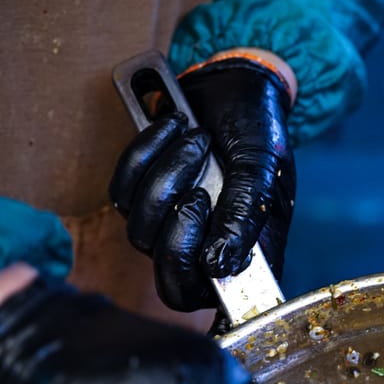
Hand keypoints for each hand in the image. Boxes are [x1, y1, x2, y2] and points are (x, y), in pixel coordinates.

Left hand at [110, 51, 295, 311]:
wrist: (236, 87)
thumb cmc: (259, 132)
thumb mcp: (261, 168)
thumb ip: (244, 216)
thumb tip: (218, 264)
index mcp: (240, 256)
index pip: (201, 296)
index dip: (196, 283)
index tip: (210, 254)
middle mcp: (201, 247)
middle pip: (165, 271)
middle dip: (178, 227)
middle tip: (202, 189)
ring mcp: (167, 222)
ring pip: (139, 228)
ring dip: (167, 175)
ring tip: (197, 139)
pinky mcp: (140, 192)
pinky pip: (121, 188)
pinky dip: (145, 151)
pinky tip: (174, 126)